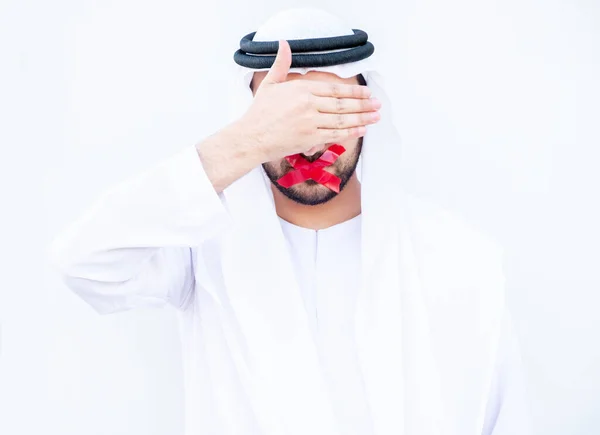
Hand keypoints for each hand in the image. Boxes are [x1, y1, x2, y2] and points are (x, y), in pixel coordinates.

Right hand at [238, 40, 380, 161]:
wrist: (251, 137)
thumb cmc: (259, 113)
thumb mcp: (270, 84)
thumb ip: (281, 64)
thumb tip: (283, 43)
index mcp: (302, 89)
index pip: (335, 89)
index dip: (354, 91)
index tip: (367, 93)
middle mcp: (309, 104)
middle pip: (343, 104)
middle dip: (364, 105)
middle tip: (378, 105)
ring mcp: (311, 122)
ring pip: (342, 119)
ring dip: (362, 118)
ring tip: (375, 117)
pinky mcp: (310, 138)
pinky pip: (335, 134)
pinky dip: (351, 132)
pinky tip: (362, 130)